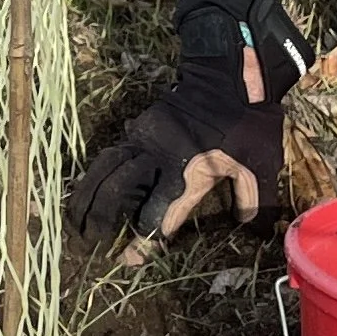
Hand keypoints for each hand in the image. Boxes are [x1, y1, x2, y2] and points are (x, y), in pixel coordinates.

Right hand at [71, 7, 306, 242]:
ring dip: (89, 196)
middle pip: (119, 193)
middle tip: (91, 242)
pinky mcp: (138, 128)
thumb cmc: (246, 122)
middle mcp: (158, 160)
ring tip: (76, 218)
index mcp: (188, 175)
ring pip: (106, 170)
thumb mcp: (260, 161)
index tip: (129, 260)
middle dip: (102, 219)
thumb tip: (252, 226)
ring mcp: (143, 141)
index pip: (159, 215)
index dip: (144, 240)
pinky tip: (91, 186)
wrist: (227, 75)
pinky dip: (98, 172)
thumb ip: (255, 197)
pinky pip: (112, 153)